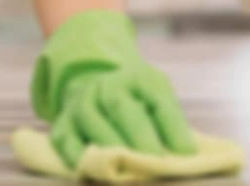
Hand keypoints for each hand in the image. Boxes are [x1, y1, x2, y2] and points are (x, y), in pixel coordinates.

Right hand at [31, 11, 196, 166]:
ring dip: (112, 150)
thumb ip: (171, 121)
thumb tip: (187, 153)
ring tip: (129, 172)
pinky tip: (97, 172)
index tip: (186, 152)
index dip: (173, 127)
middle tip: (157, 162)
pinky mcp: (63, 124)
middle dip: (141, 139)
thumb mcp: (158, 98)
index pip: (159, 100)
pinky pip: (67, 143)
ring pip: (94, 125)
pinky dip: (81, 159)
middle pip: (124, 110)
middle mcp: (107, 86)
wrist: (96, 85)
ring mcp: (81, 103)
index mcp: (139, 77)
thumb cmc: (137, 100)